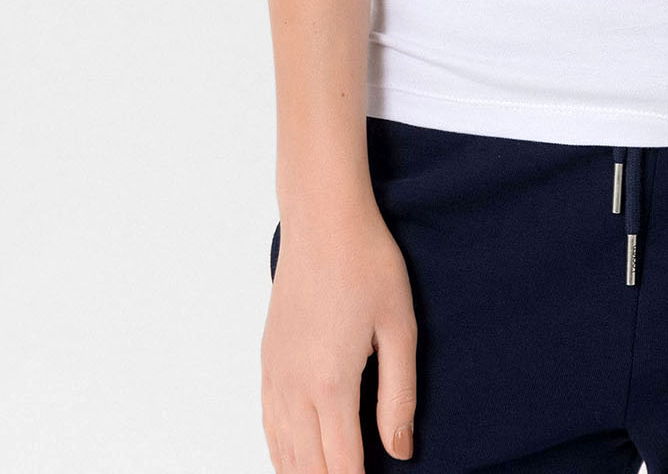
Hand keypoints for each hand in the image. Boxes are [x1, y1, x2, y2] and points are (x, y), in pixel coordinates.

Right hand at [261, 199, 417, 467]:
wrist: (323, 219)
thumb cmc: (367, 264)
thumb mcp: (400, 328)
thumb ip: (399, 396)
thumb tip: (400, 451)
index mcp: (331, 384)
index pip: (341, 467)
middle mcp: (294, 388)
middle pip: (308, 468)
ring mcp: (275, 376)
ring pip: (283, 454)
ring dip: (306, 472)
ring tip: (335, 472)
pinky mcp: (267, 361)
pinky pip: (268, 426)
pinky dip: (283, 454)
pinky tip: (298, 459)